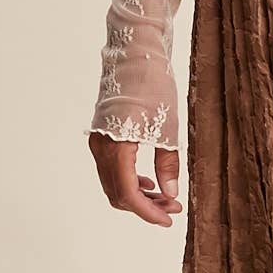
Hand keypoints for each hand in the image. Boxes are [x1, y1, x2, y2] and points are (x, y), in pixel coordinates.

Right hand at [88, 0, 192, 224]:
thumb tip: (170, 194)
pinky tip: (152, 181)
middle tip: (174, 208)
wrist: (135, 51)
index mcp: (115, 145)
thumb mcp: (169, 126)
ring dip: (139, 194)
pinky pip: (112, 169)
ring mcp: (98, 142)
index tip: (169, 220)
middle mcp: (100, 147)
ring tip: (168, 197)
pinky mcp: (103, 136)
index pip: (128, 193)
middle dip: (146, 205)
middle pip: (118, 193)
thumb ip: (169, 163)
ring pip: (114, 183)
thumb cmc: (154, 84)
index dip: (148, 212)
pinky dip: (131, 180)